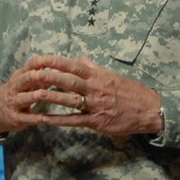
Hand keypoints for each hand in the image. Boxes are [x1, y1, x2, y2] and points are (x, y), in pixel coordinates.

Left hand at [0, 54, 161, 137]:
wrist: (148, 109)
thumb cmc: (129, 91)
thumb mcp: (112, 76)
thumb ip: (94, 68)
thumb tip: (79, 58)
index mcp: (98, 76)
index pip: (74, 66)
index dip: (57, 62)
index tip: (41, 58)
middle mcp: (95, 88)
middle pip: (69, 80)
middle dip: (50, 76)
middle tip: (32, 73)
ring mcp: (95, 105)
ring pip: (70, 100)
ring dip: (51, 97)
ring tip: (34, 94)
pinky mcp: (96, 121)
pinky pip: (75, 120)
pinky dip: (59, 119)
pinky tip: (46, 120)